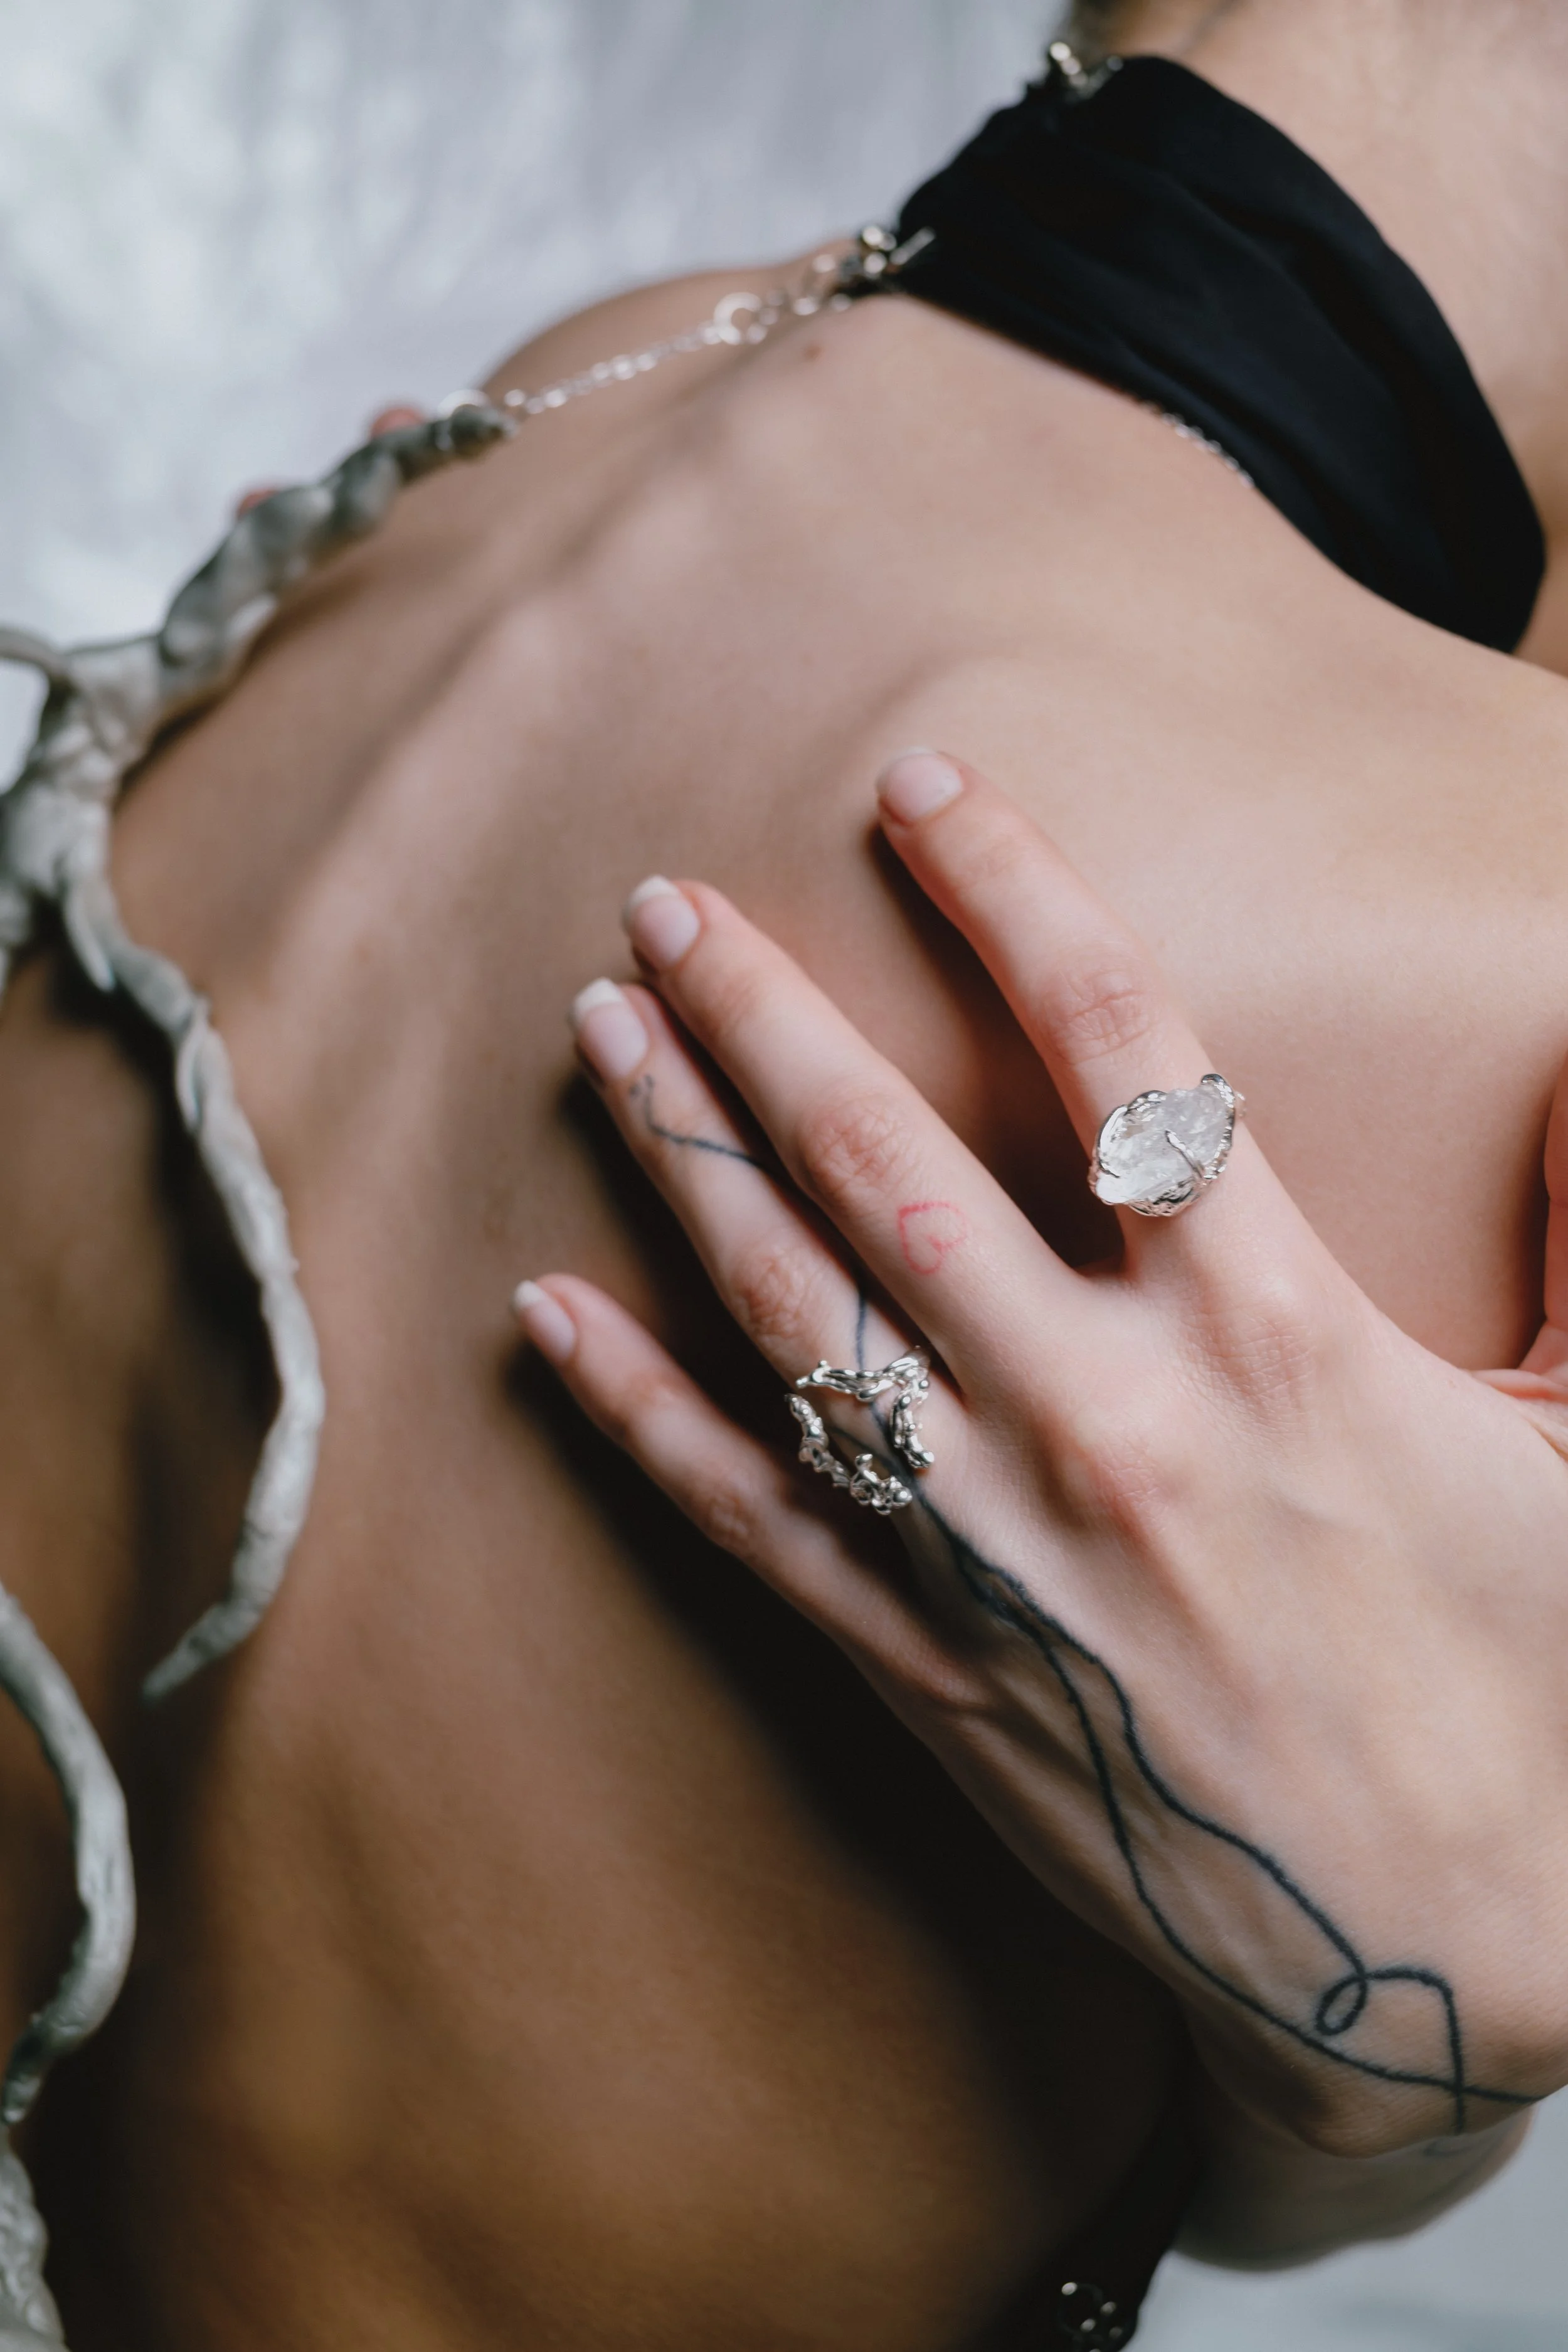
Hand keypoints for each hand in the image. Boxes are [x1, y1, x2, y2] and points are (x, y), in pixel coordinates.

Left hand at [516, 750, 1567, 2159]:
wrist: (1455, 1961)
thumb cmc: (1536, 1682)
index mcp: (1281, 1335)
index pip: (1125, 1043)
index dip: (1015, 890)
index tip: (923, 786)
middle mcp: (1110, 1421)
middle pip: (893, 1161)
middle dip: (768, 1014)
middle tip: (665, 901)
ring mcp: (1000, 1553)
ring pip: (795, 1315)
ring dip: (685, 1160)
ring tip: (601, 1037)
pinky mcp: (931, 1672)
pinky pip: (752, 1519)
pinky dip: (636, 1411)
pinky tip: (545, 1314)